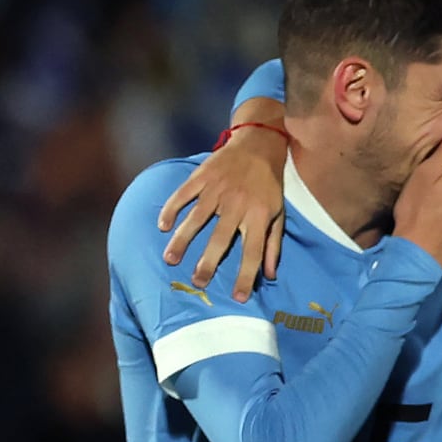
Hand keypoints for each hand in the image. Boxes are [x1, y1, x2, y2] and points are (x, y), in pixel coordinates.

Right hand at [159, 122, 286, 301]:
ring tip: (171, 260)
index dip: (246, 276)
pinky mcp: (203, 176)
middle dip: (208, 263)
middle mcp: (238, 204)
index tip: (238, 298)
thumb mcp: (278, 214)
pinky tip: (163, 227)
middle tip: (197, 283)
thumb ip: (272, 244)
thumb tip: (270, 275)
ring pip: (197, 219)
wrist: (259, 144)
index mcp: (259, 216)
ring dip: (183, 240)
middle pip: (220, 239)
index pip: (253, 252)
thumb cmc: (269, 185)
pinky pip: (183, 195)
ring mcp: (218, 189)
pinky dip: (171, 210)